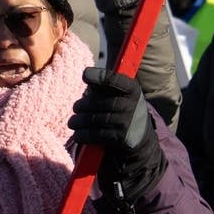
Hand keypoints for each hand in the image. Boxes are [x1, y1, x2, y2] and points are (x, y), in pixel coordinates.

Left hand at [69, 68, 164, 199]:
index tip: (85, 75)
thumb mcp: (121, 95)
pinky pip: (97, 135)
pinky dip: (84, 135)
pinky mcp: (122, 138)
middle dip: (83, 105)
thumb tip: (87, 75)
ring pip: (96, 119)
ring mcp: (128, 122)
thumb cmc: (123, 110)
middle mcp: (132, 104)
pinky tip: (77, 135)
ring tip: (72, 123)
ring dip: (80, 121)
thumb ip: (105, 86)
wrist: (140, 137)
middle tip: (76, 108)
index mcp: (132, 88)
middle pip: (100, 102)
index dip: (99, 76)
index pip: (114, 80)